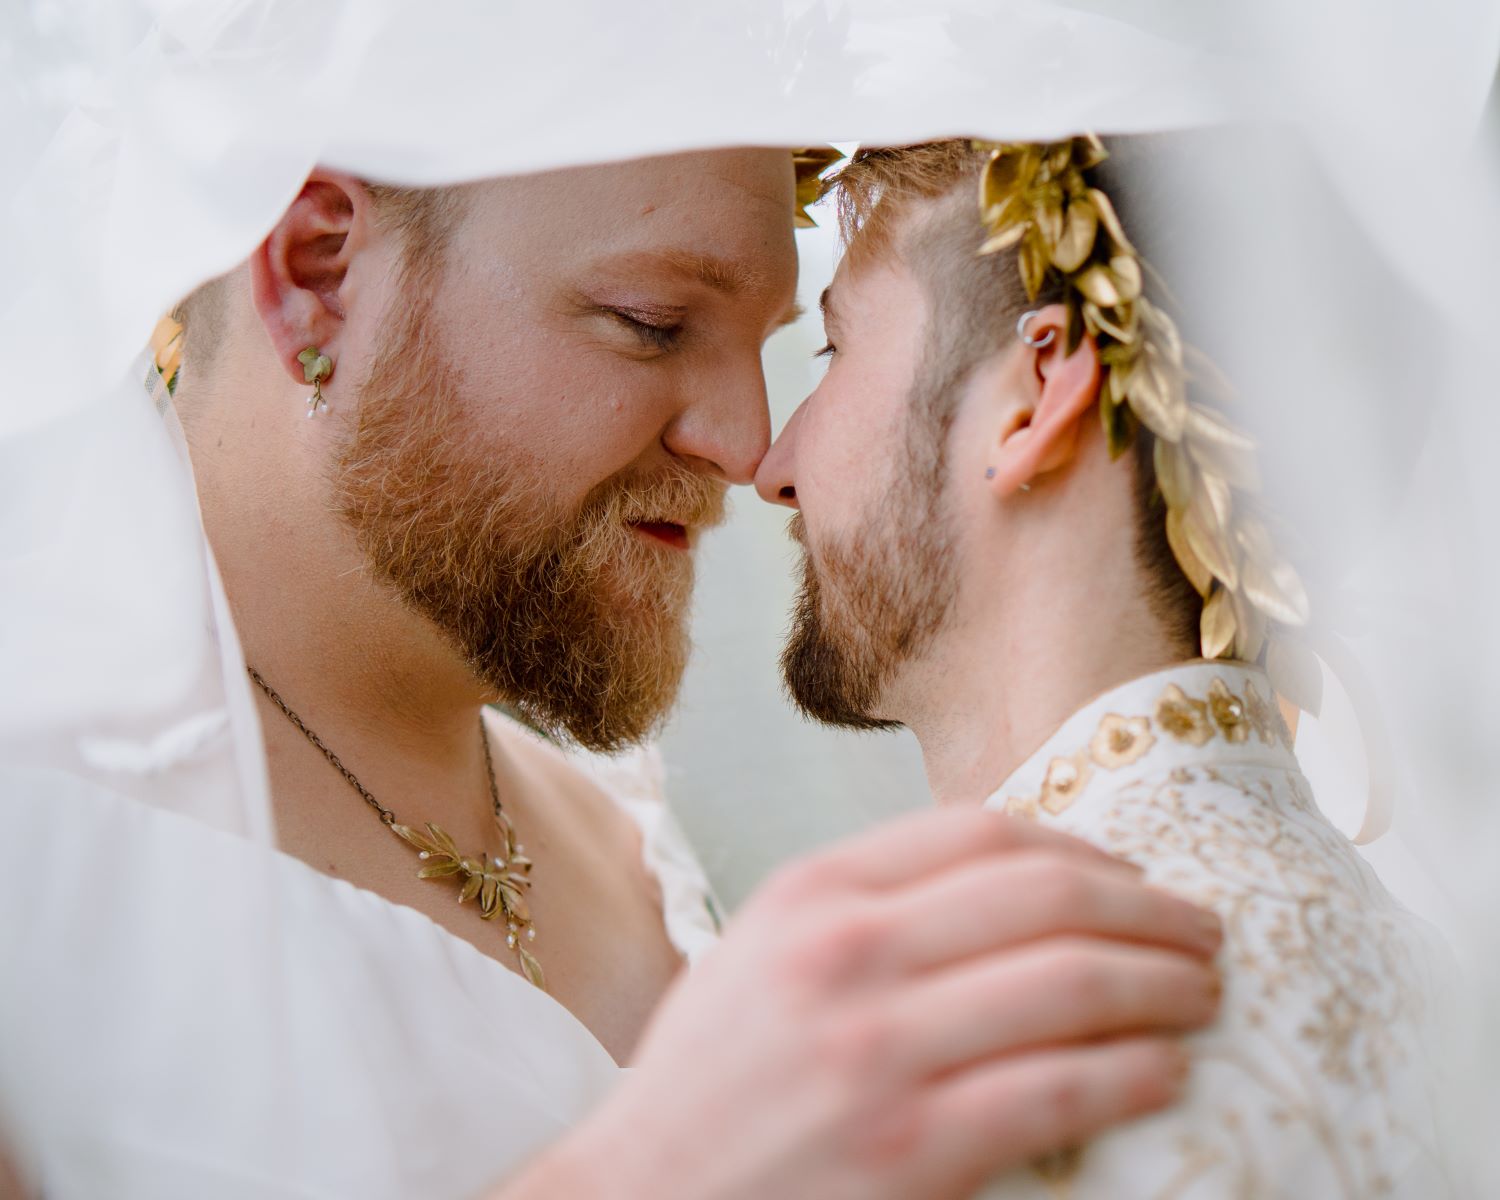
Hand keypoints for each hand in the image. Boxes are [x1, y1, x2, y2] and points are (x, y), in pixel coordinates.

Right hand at [508, 808, 1219, 1199]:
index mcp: (811, 893)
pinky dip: (1131, 1075)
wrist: (634, 1199)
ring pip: (1069, 986)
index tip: (1130, 873)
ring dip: (1162, 985)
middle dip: (1148, 909)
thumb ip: (866, 904)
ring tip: (1201, 992)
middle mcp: (846, 954)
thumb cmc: (710, 1079)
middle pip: (1045, 895)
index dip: (1082, 846)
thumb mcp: (763, 951)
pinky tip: (1164, 1072)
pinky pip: (1057, 1094)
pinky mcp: (910, 1153)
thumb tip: (1013, 880)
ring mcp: (877, 1053)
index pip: (982, 833)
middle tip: (1202, 929)